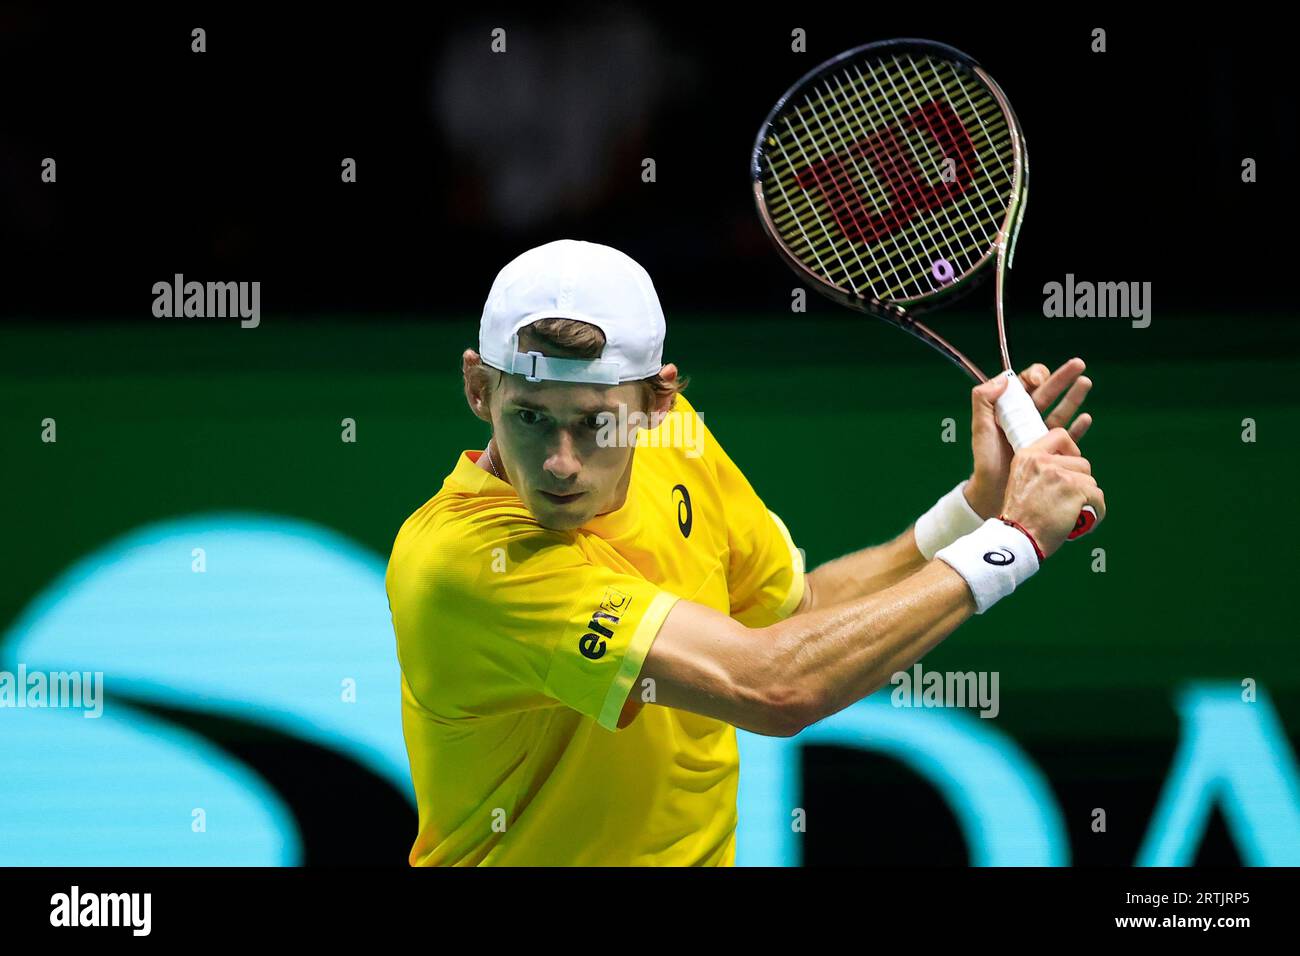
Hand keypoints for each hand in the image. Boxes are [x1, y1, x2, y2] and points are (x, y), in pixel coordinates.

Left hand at [964, 357, 1093, 518]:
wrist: (994, 491)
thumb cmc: (986, 460)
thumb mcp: (981, 428)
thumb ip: (983, 401)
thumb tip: (1003, 378)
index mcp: (1011, 409)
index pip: (1025, 385)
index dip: (1034, 376)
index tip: (1038, 379)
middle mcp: (1028, 418)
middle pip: (1048, 392)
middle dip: (1063, 377)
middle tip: (1079, 364)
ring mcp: (1041, 434)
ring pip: (1061, 410)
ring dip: (1074, 396)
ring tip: (1085, 382)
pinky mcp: (1052, 451)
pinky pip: (1069, 436)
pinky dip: (1078, 427)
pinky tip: (1085, 417)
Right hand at [1001, 427, 1105, 558]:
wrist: (1018, 538)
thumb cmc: (1020, 517)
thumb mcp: (1021, 482)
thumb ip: (1040, 469)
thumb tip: (1067, 465)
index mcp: (1028, 456)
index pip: (1059, 435)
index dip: (1071, 450)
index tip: (1070, 466)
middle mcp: (1043, 461)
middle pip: (1081, 463)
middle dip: (1080, 482)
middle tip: (1068, 500)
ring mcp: (1060, 474)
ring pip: (1091, 482)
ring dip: (1087, 498)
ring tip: (1075, 513)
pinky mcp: (1075, 490)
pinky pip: (1098, 498)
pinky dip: (1096, 511)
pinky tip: (1085, 521)